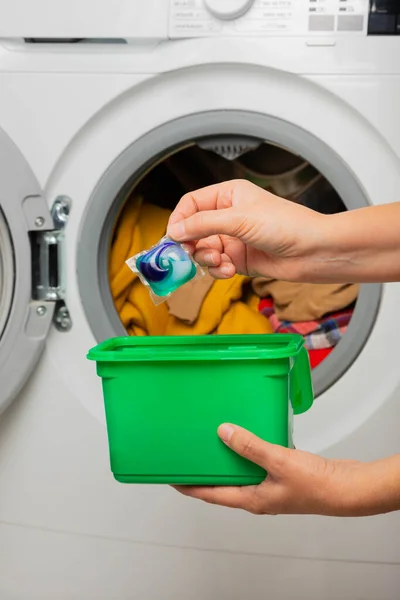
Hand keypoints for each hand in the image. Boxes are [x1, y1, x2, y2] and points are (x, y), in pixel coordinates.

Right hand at [167, 179, 326, 282]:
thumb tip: (175, 230)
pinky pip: (217, 265)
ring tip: (220, 261)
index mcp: (228, 196)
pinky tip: (229, 270)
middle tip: (189, 254)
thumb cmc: (286, 225)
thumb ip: (204, 224)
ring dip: (206, 258)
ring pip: (203, 250)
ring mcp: (233, 239)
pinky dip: (218, 270)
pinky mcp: (239, 259)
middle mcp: (228, 216)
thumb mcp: (240, 219)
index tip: (173, 237)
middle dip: (191, 244)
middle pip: (194, 230)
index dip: (180, 220)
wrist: (313, 252)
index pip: (191, 204)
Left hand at [174, 424, 375, 516]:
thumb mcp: (277, 461)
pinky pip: (258, 463)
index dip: (189, 487)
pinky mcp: (283, 477)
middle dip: (206, 471)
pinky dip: (250, 450)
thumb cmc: (315, 484)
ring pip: (241, 472)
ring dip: (228, 458)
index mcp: (251, 499)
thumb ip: (249, 446)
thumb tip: (223, 432)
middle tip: (190, 454)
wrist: (347, 488)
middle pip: (223, 484)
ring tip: (216, 440)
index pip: (210, 495)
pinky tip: (250, 434)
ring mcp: (271, 487)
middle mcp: (258, 496)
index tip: (171, 477)